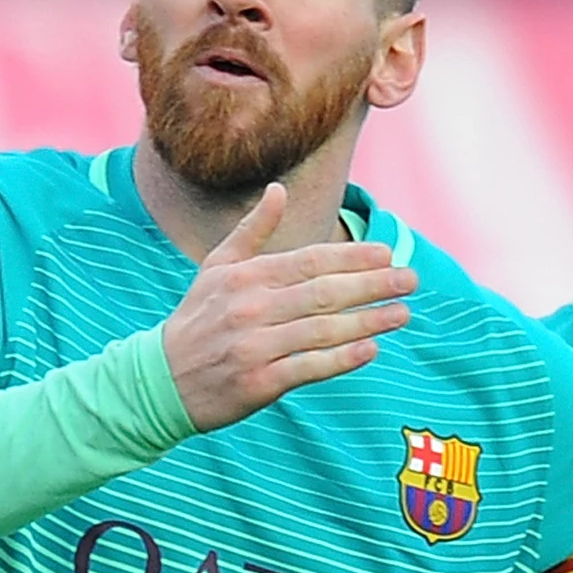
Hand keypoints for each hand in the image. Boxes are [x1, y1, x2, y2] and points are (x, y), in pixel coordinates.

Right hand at [161, 183, 416, 430]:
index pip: (310, 260)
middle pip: (324, 292)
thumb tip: (279, 189)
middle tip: (411, 280)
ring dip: (368, 321)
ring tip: (401, 314)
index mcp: (246, 276)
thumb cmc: (198, 319)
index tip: (388, 253)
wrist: (162, 379)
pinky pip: (309, 367)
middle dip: (373, 284)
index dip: (353, 256)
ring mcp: (255, 346)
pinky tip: (371, 350)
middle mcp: (251, 307)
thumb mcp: (217, 267)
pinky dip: (341, 359)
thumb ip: (253, 229)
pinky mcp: (258, 383)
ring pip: (323, 329)